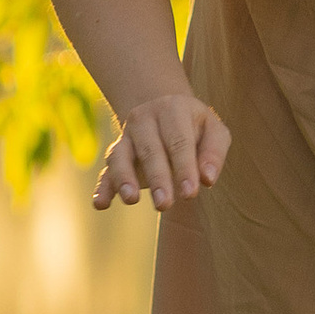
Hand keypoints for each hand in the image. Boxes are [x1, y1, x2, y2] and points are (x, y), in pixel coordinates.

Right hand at [93, 89, 231, 207]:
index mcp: (172, 109)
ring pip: (120, 156)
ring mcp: (126, 136)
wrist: (164, 110)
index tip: (190, 193)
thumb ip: (214, 152)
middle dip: (157, 178)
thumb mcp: (213, 130)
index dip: (184, 167)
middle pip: (150, 150)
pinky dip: (102, 187)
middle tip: (165, 205)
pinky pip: (106, 170)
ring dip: (124, 179)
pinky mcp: (116, 154)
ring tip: (131, 200)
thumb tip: (207, 179)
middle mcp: (144, 118)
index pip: (179, 141)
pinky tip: (100, 204)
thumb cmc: (195, 127)